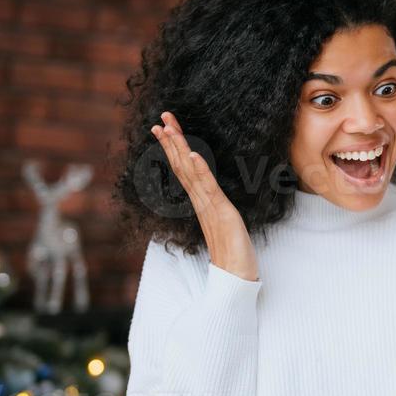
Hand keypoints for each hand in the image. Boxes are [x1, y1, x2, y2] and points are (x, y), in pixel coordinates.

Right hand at [150, 111, 257, 281]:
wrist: (235, 277)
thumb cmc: (233, 253)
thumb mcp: (224, 223)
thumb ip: (215, 208)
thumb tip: (212, 197)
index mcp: (201, 202)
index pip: (185, 169)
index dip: (175, 148)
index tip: (165, 128)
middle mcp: (201, 201)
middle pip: (182, 165)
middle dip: (172, 140)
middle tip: (160, 118)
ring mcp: (209, 206)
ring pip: (190, 172)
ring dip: (180, 148)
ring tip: (169, 128)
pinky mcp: (220, 212)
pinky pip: (208, 188)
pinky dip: (200, 171)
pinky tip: (191, 155)